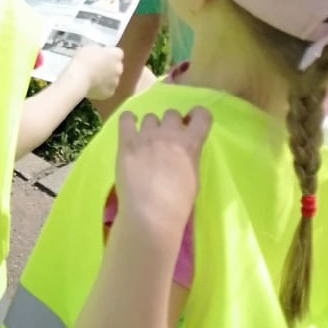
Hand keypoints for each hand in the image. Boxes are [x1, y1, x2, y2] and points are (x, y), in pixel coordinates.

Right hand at [64, 45, 124, 101]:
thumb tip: (99, 54)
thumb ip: (99, 50)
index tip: (100, 55)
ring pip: (112, 79)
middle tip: (95, 67)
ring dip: (105, 78)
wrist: (79, 78)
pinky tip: (91, 86)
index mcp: (116, 55)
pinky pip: (106, 89)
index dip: (108, 54)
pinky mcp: (109, 93)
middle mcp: (119, 68)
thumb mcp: (89, 47)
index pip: (117, 53)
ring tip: (91, 78)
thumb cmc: (83, 60)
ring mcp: (115, 82)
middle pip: (116, 67)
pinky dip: (101, 88)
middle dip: (108, 67)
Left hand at [113, 108, 210, 238]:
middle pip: (172, 113)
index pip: (201, 114)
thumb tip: (182, 148)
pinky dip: (129, 121)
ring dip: (151, 127)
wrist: (151, 213)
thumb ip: (189, 155)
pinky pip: (127, 118)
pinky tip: (130, 128)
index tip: (191, 123)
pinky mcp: (126, 142)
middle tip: (166, 140)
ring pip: (150, 117)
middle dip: (171, 124)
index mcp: (190, 144)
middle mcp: (169, 134)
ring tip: (146, 143)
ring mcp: (146, 136)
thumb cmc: (178, 202)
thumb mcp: (193, 175)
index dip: (197, 116)